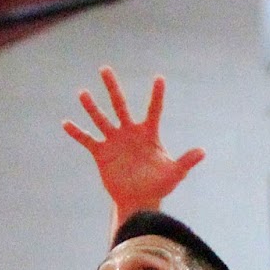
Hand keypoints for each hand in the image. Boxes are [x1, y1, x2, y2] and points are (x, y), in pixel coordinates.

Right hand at [63, 68, 203, 224]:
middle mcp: (129, 133)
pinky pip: (88, 140)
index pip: (154, 109)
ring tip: (82, 93)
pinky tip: (66, 123)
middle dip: (112, 88)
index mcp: (148, 134)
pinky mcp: (102, 153)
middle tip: (104, 68)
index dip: (157, 95)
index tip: (159, 78)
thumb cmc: (158, 185)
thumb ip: (186, 161)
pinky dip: (77, 133)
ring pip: (101, 119)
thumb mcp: (174, 173)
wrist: (139, 200)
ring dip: (91, 107)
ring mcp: (114, 141)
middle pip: (120, 105)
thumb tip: (203, 151)